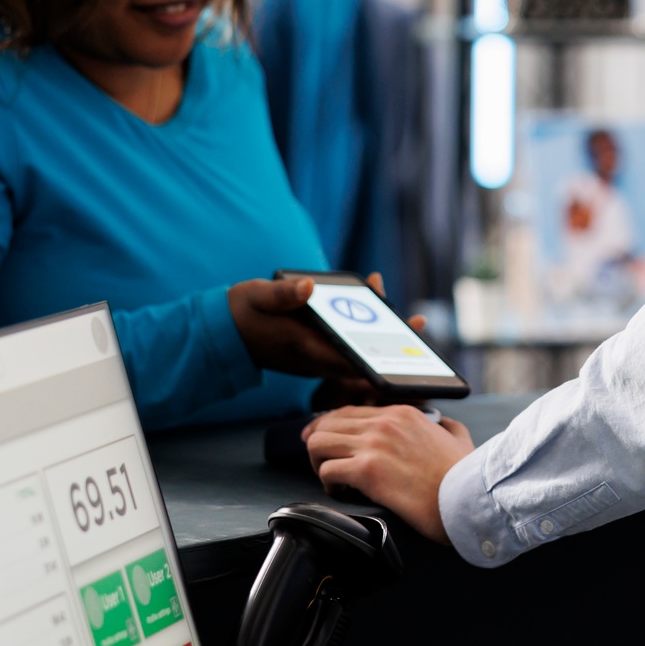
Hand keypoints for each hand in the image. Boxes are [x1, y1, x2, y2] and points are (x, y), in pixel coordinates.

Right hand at [226, 273, 425, 385]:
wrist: (225, 331)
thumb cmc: (242, 312)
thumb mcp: (258, 296)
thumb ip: (282, 294)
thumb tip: (307, 286)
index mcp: (304, 347)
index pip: (347, 359)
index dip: (377, 357)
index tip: (403, 351)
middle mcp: (315, 356)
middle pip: (362, 355)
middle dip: (391, 341)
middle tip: (419, 322)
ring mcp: (317, 353)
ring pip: (357, 348)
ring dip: (381, 329)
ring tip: (407, 310)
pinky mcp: (317, 347)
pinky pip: (348, 340)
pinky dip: (364, 323)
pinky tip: (375, 296)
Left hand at [302, 406, 473, 543]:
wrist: (468, 497)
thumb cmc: (465, 475)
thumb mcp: (460, 438)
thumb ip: (447, 426)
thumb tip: (444, 425)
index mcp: (402, 412)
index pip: (350, 411)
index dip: (332, 428)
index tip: (329, 443)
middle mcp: (384, 422)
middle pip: (327, 423)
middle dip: (318, 444)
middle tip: (322, 463)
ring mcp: (374, 444)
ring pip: (318, 443)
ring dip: (319, 463)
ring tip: (332, 480)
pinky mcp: (367, 470)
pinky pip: (327, 471)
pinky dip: (328, 485)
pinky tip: (342, 494)